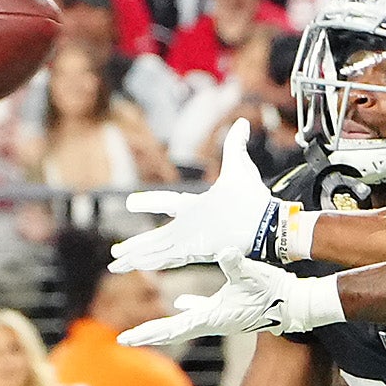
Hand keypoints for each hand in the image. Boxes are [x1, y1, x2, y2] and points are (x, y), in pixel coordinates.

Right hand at [113, 121, 281, 270]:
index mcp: (198, 208)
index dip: (152, 202)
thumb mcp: (239, 166)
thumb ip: (235, 145)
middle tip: (117, 250)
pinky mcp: (196, 250)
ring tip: (117, 263)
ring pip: (158, 248)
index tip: (130, 202)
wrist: (267, 221)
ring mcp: (193, 240)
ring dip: (137, 255)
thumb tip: (242, 122)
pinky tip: (135, 263)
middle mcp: (192, 226)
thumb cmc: (255, 199)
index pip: (170, 204)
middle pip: (157, 235)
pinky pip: (167, 256)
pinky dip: (151, 259)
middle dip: (137, 243)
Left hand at [119, 254, 344, 345]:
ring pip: (184, 323)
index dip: (149, 333)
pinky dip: (187, 308)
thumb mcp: (254, 274)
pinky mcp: (229, 311)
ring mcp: (220, 317)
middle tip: (125, 341)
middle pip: (173, 331)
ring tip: (144, 330)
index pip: (173, 328)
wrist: (297, 305)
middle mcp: (213, 321)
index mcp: (212, 316)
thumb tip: (225, 251)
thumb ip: (237, 263)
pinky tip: (178, 305)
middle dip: (149, 335)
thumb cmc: (275, 291)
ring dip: (164, 325)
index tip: (126, 340)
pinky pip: (202, 311)